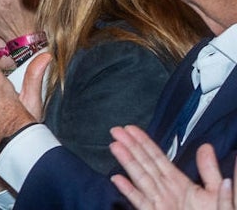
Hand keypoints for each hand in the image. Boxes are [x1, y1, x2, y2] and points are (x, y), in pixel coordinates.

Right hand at [110, 126, 234, 209]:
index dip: (144, 143)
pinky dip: (129, 191)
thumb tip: (205, 146)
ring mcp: (160, 204)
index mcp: (179, 183)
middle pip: (145, 164)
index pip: (158, 158)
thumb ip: (209, 171)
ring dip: (128, 162)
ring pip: (141, 179)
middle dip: (130, 147)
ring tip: (115, 146)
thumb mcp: (216, 192)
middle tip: (115, 130)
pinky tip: (117, 179)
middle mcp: (166, 191)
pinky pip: (141, 202)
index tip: (131, 129)